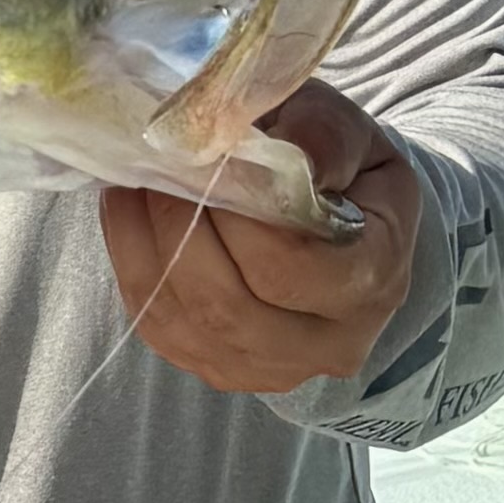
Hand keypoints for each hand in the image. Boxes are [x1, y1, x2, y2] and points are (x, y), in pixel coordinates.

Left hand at [97, 83, 416, 398]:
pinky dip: (134, 269)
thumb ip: (319, 136)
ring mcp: (277, 369)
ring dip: (144, 247)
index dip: (229, 216)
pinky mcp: (226, 370)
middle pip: (228, 307)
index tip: (200, 161)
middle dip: (176, 229)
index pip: (286, 266)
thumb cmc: (340, 167)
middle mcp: (333, 342)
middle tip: (155, 167)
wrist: (343, 218)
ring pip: (185, 323)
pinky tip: (129, 218)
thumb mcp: (346, 131)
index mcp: (374, 277)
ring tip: (132, 185)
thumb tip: (275, 156)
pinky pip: (161, 330)